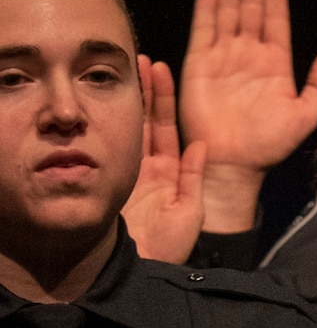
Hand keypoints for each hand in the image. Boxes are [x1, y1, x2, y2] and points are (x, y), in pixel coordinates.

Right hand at [122, 57, 207, 263]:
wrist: (142, 268)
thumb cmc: (170, 246)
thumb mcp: (190, 211)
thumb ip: (193, 178)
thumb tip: (200, 145)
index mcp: (168, 172)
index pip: (165, 128)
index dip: (162, 100)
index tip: (160, 71)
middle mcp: (145, 167)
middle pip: (143, 120)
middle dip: (141, 90)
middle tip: (137, 59)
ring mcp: (124, 171)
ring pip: (125, 128)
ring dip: (125, 99)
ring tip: (123, 69)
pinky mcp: (108, 179)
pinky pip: (110, 148)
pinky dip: (110, 124)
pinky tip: (106, 100)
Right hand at [178, 0, 316, 233]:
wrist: (235, 163)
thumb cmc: (269, 144)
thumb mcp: (305, 115)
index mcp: (275, 63)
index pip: (276, 18)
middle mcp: (249, 54)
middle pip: (251, 5)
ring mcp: (223, 57)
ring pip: (228, 10)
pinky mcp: (200, 65)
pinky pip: (203, 30)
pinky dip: (208, 8)